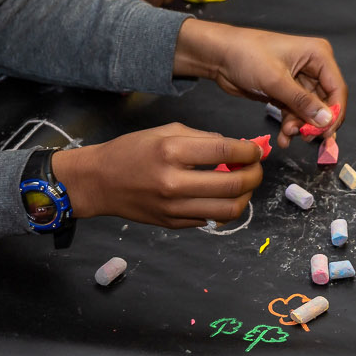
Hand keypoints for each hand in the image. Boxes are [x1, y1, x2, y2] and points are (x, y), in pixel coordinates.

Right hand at [52, 124, 262, 228]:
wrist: (99, 182)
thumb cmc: (132, 151)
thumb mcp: (165, 132)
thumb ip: (204, 139)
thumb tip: (239, 148)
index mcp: (172, 151)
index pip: (225, 151)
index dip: (249, 151)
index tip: (256, 150)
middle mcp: (174, 182)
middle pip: (233, 185)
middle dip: (254, 175)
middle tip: (256, 169)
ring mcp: (173, 207)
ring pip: (228, 210)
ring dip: (245, 197)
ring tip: (244, 186)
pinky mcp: (173, 223)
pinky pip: (210, 219)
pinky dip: (223, 208)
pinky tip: (220, 196)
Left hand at [173, 20, 346, 148]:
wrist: (219, 55)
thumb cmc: (247, 56)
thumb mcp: (276, 80)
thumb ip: (302, 102)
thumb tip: (327, 121)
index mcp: (318, 55)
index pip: (337, 89)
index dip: (334, 114)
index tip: (326, 134)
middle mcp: (313, 67)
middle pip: (325, 103)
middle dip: (314, 123)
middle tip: (304, 138)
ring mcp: (300, 81)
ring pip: (310, 112)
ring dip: (301, 127)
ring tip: (287, 135)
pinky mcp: (286, 92)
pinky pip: (296, 114)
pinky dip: (291, 126)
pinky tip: (283, 138)